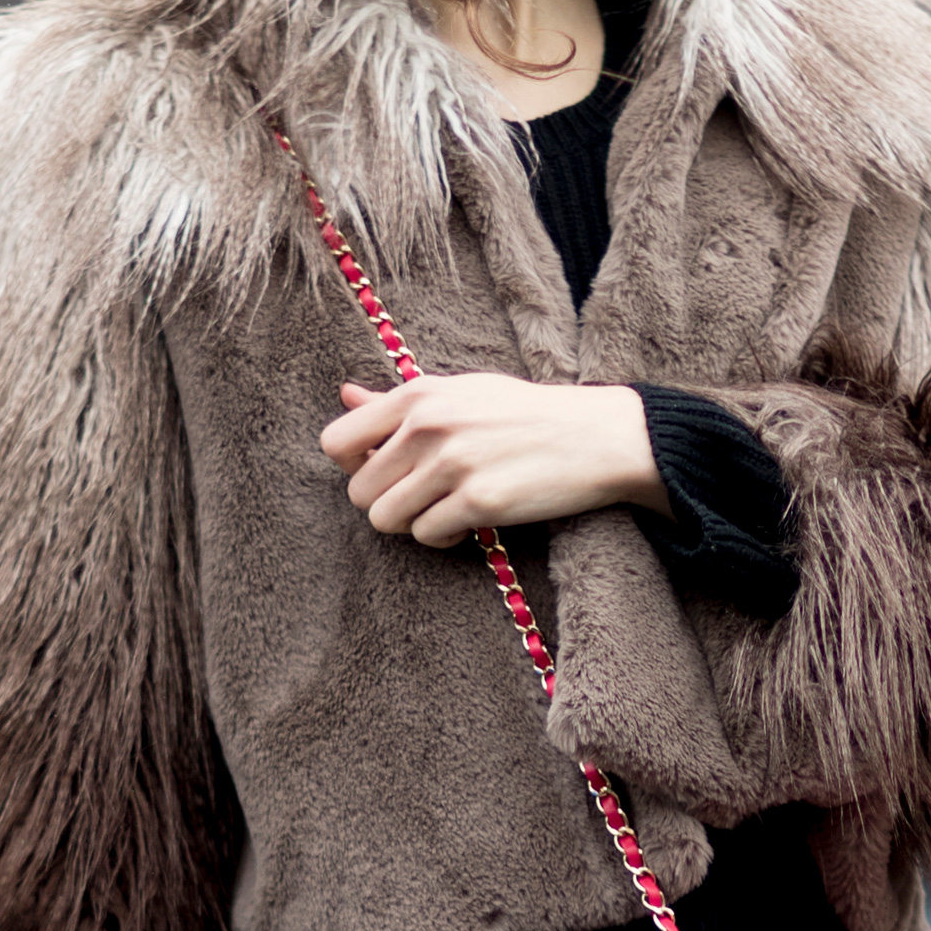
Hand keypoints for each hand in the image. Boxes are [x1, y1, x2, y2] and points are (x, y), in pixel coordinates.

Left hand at [321, 374, 671, 547]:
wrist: (594, 435)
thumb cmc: (524, 413)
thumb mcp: (460, 391)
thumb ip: (397, 401)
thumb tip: (345, 395)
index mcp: (417, 395)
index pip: (335, 442)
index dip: (353, 466)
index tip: (385, 471)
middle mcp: (429, 426)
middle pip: (359, 492)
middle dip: (386, 503)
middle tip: (422, 498)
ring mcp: (453, 464)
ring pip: (386, 520)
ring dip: (411, 524)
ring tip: (443, 511)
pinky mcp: (480, 501)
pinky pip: (427, 536)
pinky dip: (442, 538)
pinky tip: (466, 523)